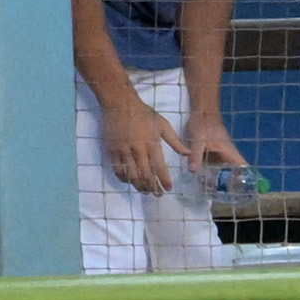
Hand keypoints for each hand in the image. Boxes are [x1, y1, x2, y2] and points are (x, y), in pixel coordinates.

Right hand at [94, 76, 186, 194]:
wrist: (120, 105)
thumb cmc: (144, 114)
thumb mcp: (163, 124)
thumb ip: (175, 141)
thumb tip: (187, 153)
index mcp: (152, 143)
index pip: (160, 166)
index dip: (164, 179)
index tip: (169, 188)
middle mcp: (138, 150)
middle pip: (146, 174)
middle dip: (152, 187)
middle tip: (158, 194)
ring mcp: (124, 152)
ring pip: (132, 175)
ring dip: (139, 186)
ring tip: (146, 192)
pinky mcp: (112, 152)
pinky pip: (118, 171)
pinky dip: (124, 179)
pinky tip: (130, 182)